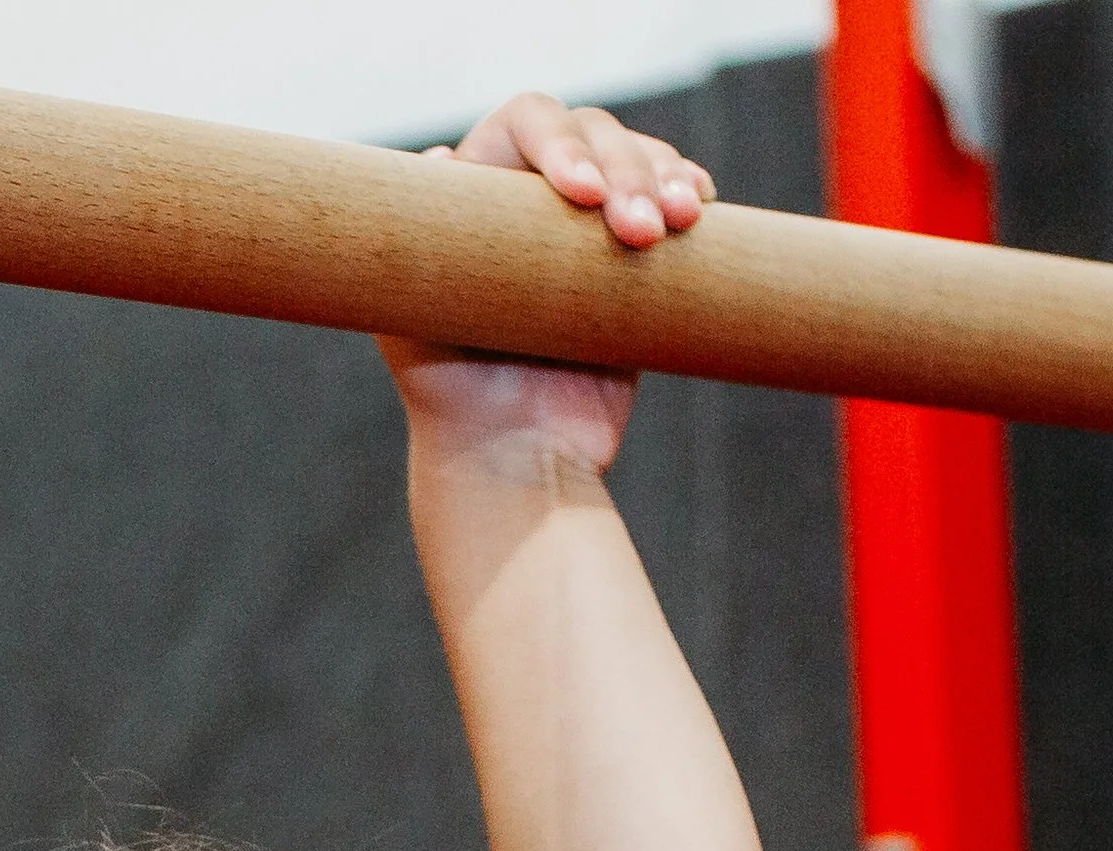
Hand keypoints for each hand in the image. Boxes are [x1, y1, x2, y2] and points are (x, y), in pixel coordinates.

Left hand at [383, 96, 714, 475]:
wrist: (513, 462)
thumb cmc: (452, 398)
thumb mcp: (412, 320)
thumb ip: (418, 249)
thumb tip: (442, 161)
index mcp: (481, 189)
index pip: (526, 126)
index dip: (560, 142)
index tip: (581, 195)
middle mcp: (535, 196)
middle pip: (593, 134)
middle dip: (626, 170)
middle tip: (641, 232)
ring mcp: (588, 227)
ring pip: (638, 161)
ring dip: (665, 177)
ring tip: (680, 222)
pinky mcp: (634, 263)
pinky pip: (669, 204)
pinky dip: (688, 192)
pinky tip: (700, 203)